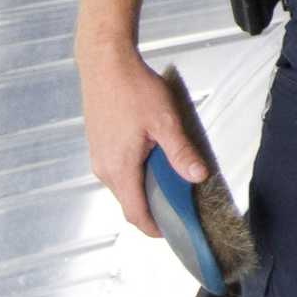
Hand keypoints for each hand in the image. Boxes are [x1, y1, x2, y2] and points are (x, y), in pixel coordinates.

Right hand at [78, 43, 208, 237]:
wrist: (105, 64)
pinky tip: (156, 157)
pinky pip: (120, 170)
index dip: (154, 228)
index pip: (134, 213)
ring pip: (125, 185)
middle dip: (155, 208)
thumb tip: (198, 177)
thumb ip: (181, 152)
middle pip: (129, 201)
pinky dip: (138, 173)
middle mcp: (104, 169)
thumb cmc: (133, 89)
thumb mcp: (165, 121)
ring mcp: (99, 157)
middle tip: (183, 203)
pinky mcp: (100, 146)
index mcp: (119, 168)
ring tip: (174, 177)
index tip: (174, 232)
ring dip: (147, 187)